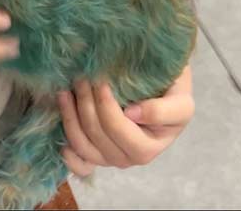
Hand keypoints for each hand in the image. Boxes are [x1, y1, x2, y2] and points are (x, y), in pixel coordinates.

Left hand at [58, 64, 193, 175]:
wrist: (163, 92)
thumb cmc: (170, 94)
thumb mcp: (179, 100)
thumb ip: (163, 110)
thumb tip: (132, 114)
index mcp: (149, 147)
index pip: (117, 129)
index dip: (104, 105)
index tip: (99, 79)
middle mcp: (128, 158)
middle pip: (96, 133)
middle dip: (85, 103)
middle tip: (81, 76)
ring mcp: (109, 158)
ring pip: (82, 144)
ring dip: (70, 116)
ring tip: (66, 91)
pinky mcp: (96, 155)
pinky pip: (80, 164)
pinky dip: (69, 156)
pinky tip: (61, 141)